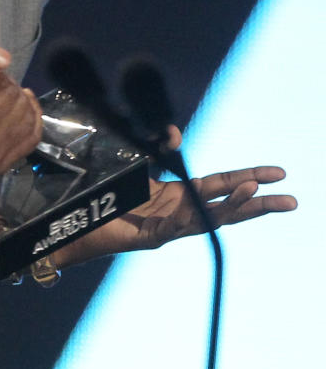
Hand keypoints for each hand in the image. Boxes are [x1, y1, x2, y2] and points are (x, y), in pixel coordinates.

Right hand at [0, 49, 42, 174]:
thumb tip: (5, 59)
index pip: (8, 94)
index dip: (0, 78)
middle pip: (22, 107)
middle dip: (11, 90)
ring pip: (30, 121)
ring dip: (21, 104)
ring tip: (4, 98)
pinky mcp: (0, 166)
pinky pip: (31, 138)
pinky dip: (31, 120)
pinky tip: (20, 109)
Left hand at [56, 165, 296, 268]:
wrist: (77, 223)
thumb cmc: (107, 198)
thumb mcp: (138, 167)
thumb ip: (156, 149)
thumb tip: (175, 132)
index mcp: (180, 197)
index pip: (223, 185)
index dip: (249, 177)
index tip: (279, 173)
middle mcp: (180, 213)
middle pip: (228, 208)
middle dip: (259, 205)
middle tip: (292, 201)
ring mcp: (168, 228)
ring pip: (208, 219)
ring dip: (232, 206)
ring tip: (255, 192)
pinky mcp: (151, 237)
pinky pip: (176, 226)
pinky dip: (190, 216)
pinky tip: (203, 205)